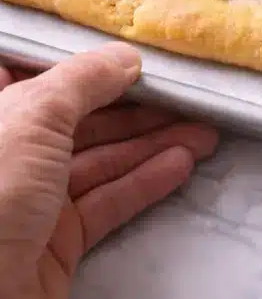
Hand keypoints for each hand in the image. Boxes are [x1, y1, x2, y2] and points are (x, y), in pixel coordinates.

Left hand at [0, 46, 216, 298]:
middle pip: (81, 118)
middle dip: (135, 106)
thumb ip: (83, 81)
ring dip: (152, 143)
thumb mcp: (34, 116)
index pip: (42, 75)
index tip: (139, 53)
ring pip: (101, 161)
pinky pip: (108, 203)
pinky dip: (145, 182)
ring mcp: (34, 201)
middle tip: (191, 95)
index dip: (89, 63)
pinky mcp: (58, 245)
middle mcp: (12, 153)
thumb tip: (125, 58)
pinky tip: (181, 164)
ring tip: (204, 129)